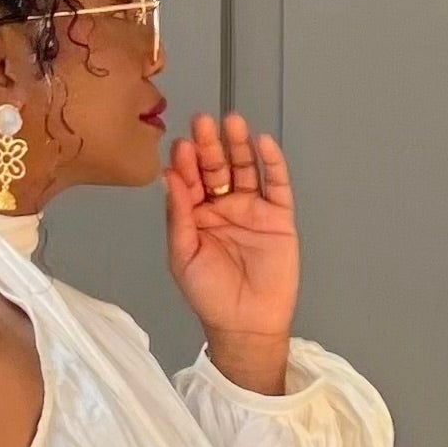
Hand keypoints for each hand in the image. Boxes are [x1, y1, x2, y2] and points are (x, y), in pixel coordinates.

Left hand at [164, 115, 297, 386]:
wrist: (245, 324)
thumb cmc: (209, 296)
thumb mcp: (183, 255)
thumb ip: (178, 215)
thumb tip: (169, 177)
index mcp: (195, 214)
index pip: (190, 178)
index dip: (186, 161)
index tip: (182, 145)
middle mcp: (223, 206)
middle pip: (217, 166)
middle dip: (210, 144)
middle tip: (203, 122)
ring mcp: (251, 209)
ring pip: (245, 168)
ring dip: (239, 145)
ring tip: (233, 123)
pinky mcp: (278, 216)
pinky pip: (276, 184)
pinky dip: (272, 163)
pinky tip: (263, 144)